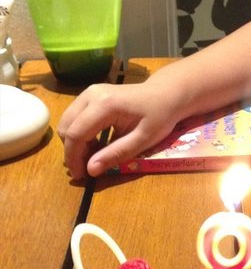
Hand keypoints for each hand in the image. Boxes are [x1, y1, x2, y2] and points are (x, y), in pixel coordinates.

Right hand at [58, 81, 180, 178]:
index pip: (76, 134)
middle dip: (72, 151)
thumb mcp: (143, 139)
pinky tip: (95, 142)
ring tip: (94, 155)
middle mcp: (91, 94)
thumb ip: (116, 154)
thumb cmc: (159, 116)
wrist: (166, 93)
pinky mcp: (90, 94)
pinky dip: (79, 132)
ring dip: (74, 142)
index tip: (80, 176)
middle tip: (88, 168)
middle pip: (66, 127)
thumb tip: (91, 170)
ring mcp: (89, 92)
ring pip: (67, 121)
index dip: (74, 158)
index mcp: (105, 105)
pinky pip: (74, 116)